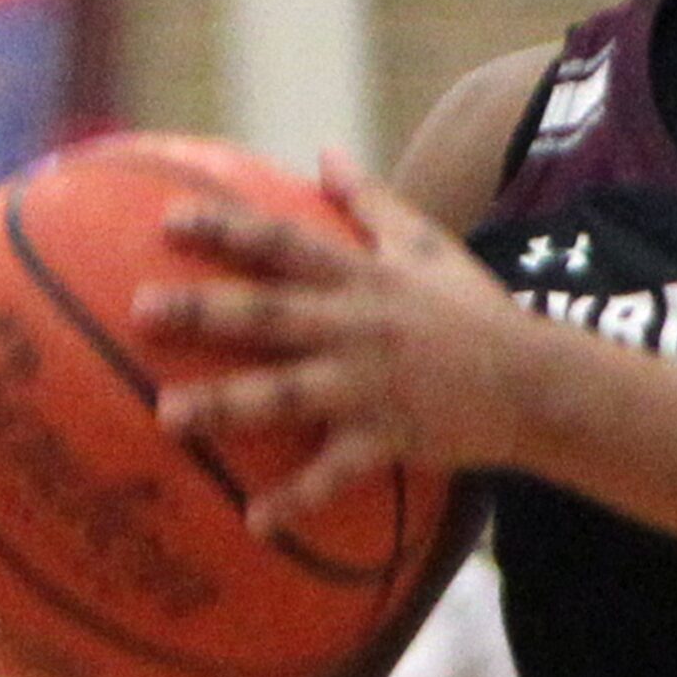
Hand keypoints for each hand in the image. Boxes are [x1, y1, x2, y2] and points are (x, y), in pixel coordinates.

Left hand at [136, 151, 531, 535]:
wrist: (534, 380)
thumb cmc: (474, 309)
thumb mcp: (428, 244)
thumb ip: (371, 201)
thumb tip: (324, 153)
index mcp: (366, 278)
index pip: (287, 244)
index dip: (230, 230)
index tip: (170, 222)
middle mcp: (360, 326)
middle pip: (271, 314)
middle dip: (206, 310)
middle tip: (142, 308)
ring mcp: (371, 384)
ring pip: (287, 393)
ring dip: (227, 404)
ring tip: (167, 415)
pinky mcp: (389, 436)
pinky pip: (335, 472)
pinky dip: (298, 499)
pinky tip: (255, 523)